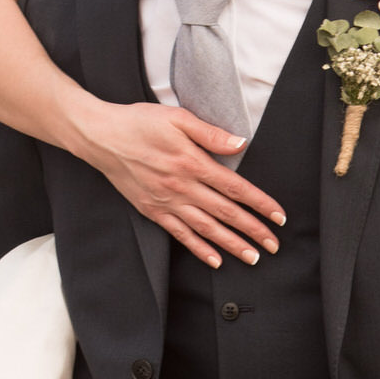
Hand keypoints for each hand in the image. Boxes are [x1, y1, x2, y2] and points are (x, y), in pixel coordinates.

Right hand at [76, 99, 283, 267]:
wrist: (101, 137)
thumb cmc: (139, 122)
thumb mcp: (177, 118)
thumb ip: (210, 134)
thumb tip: (241, 144)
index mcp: (192, 162)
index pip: (235, 188)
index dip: (260, 203)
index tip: (278, 216)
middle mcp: (182, 187)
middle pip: (226, 213)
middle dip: (253, 230)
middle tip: (274, 245)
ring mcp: (167, 202)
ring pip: (206, 229)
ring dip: (232, 245)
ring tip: (252, 258)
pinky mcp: (153, 211)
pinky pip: (180, 235)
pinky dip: (199, 249)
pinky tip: (215, 260)